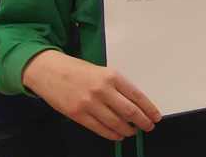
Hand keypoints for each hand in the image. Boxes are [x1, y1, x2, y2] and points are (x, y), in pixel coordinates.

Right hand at [22, 50, 160, 140]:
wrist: (49, 71)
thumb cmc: (77, 70)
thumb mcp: (103, 72)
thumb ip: (118, 86)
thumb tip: (135, 104)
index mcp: (112, 77)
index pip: (137, 96)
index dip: (149, 108)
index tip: (155, 116)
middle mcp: (103, 90)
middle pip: (130, 111)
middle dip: (142, 122)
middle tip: (148, 126)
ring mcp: (89, 103)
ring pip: (115, 122)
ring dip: (128, 130)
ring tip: (133, 131)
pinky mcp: (77, 114)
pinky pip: (99, 128)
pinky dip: (112, 134)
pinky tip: (118, 135)